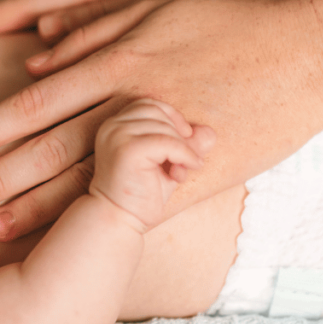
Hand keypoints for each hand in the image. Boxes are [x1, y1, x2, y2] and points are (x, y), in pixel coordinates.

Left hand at [0, 0, 322, 240]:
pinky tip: (64, 240)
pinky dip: (95, 221)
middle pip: (45, 146)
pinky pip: (136, 203)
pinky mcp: (194, 175)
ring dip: (31, 205)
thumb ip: (88, 26)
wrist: (309, 49)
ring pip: (83, 179)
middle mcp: (130, 101)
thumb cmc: (226, 18)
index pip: (33, 101)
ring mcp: (163, 141)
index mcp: (116, 59)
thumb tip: (31, 54)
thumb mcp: (153, 1)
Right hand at [90, 99, 212, 232]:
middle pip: (158, 111)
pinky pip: (167, 142)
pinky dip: (183, 155)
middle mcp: (112, 126)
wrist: (118, 219)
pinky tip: (182, 173)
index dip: (171, 117)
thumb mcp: (167, 164)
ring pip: (165, 126)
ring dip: (182, 148)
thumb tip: (210, 133)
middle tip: (183, 162)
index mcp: (114, 126)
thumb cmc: (139, 194)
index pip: (149, 104)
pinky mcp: (127, 150)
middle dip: (178, 134)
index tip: (183, 140)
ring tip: (180, 173)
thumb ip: (185, 146)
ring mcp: (117, 136)